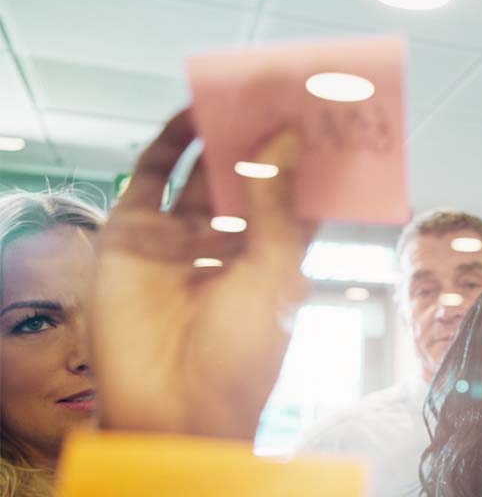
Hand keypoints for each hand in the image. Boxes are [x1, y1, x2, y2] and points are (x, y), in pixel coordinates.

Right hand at [91, 110, 317, 438]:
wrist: (174, 408)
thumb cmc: (243, 355)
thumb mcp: (275, 272)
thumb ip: (278, 202)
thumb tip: (289, 137)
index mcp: (274, 261)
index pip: (295, 198)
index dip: (310, 161)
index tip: (330, 117)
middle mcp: (229, 246)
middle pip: (247, 179)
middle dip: (264, 139)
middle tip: (286, 88)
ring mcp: (181, 240)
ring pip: (202, 173)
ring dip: (221, 133)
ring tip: (243, 89)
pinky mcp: (136, 236)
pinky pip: (151, 177)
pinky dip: (170, 143)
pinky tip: (194, 113)